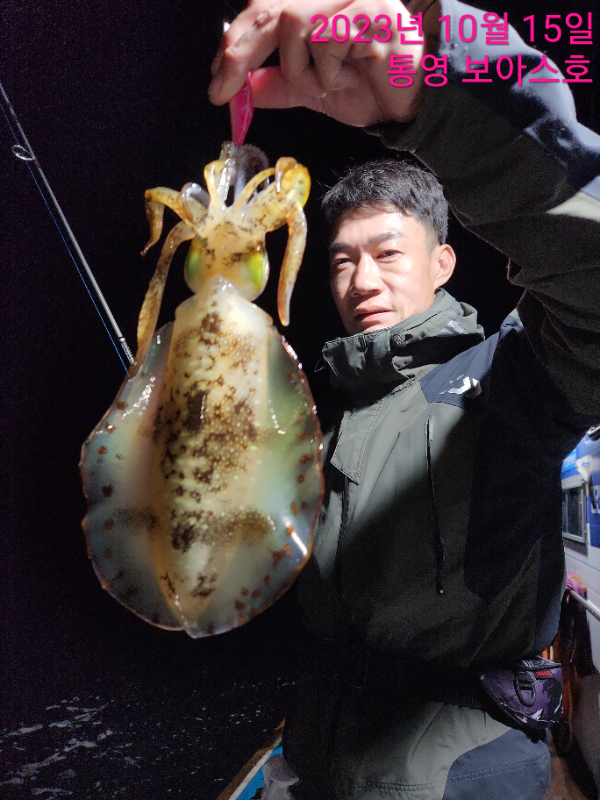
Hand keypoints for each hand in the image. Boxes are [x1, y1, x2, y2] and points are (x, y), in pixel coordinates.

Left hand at [209, 0, 437, 126]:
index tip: (216, 81)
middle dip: (238, 53)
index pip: (260, 12)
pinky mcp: (369, 10)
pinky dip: (331, 71)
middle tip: (222, 90)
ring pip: (295, 25)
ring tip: (329, 84)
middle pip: (268, 11)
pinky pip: (328, 39)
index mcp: (310, 7)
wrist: (408, 104)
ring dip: (303, 70)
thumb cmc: (365, 88)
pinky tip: (354, 73)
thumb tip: (239, 89)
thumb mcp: (310, 91)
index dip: (233, 43)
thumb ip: (276, 85)